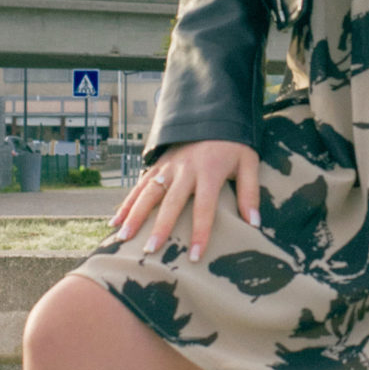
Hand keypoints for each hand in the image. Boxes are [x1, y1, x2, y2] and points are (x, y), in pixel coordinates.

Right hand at [113, 141, 261, 261]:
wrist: (212, 113)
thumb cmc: (233, 143)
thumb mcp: (249, 162)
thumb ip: (250, 192)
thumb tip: (253, 223)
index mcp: (209, 171)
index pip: (204, 207)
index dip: (200, 232)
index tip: (194, 256)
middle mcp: (185, 170)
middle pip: (170, 202)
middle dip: (160, 227)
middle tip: (149, 251)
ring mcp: (168, 167)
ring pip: (148, 193)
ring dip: (135, 216)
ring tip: (123, 238)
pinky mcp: (158, 165)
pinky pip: (139, 185)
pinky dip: (126, 203)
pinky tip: (115, 221)